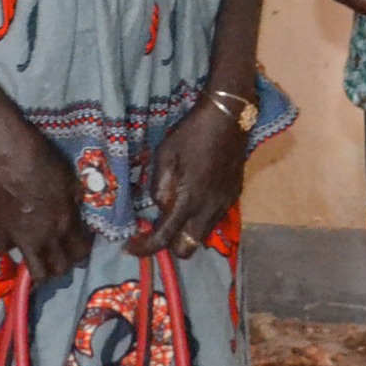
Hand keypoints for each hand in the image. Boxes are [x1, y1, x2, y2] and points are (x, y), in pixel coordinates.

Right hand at [0, 115, 95, 285]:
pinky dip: (12, 247)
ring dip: (41, 267)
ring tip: (39, 254)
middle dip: (63, 264)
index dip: (82, 250)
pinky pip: (7, 252)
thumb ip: (73, 200)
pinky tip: (13, 235)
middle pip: (60, 270)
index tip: (80, 241)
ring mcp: (20, 240)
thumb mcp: (68, 177)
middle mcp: (46, 238)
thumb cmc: (38, 156)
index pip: (81, 253)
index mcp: (66, 222)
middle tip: (61, 252)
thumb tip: (76, 210)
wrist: (2, 151)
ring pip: (35, 273)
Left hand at [134, 94, 249, 258]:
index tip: (131, 246)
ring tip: (174, 209)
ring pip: (202, 235)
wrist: (229, 117)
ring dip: (185, 231)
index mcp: (189, 199)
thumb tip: (159, 206)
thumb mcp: (165, 154)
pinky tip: (193, 196)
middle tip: (156, 226)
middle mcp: (209, 209)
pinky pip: (213, 219)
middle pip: (187, 248)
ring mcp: (225, 204)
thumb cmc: (192, 132)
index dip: (145, 248)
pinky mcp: (234, 196)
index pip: (164, 238)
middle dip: (169, 244)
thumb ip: (160, 185)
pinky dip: (199, 217)